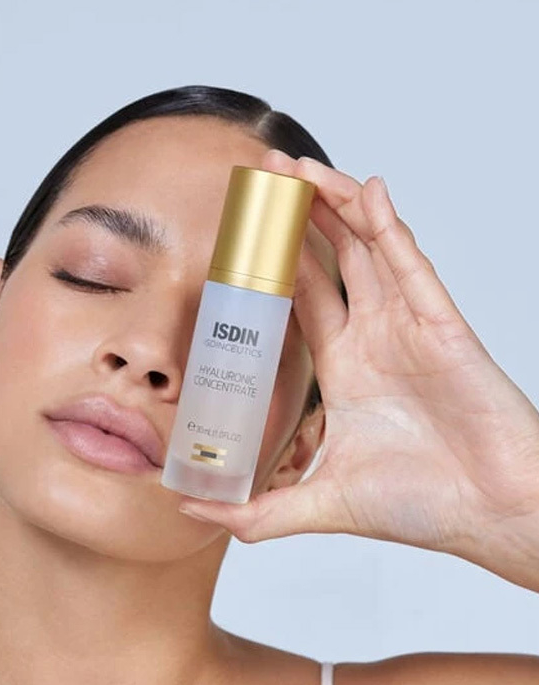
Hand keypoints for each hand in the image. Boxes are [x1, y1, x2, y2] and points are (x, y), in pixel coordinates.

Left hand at [178, 149, 538, 559]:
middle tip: (263, 177)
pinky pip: (411, 264)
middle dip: (298, 217)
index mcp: (345, 369)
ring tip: (296, 168)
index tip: (241, 236)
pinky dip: (389, 226)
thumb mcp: (320, 503)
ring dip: (334, 205)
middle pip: (331, 260)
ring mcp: (408, 327)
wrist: (491, 516)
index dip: (273, 265)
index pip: (300, 300)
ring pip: (367, 248)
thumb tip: (194, 510)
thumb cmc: (422, 507)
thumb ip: (257, 512)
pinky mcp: (442, 325)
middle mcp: (373, 339)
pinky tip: (366, 191)